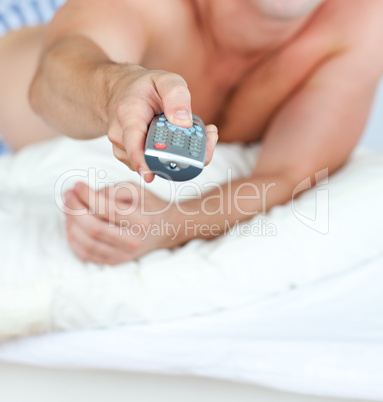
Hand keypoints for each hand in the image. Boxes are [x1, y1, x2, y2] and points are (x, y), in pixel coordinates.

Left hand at [64, 181, 177, 264]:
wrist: (166, 228)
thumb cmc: (149, 206)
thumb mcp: (137, 190)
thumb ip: (112, 190)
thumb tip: (85, 195)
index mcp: (142, 221)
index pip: (108, 209)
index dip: (87, 196)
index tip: (77, 185)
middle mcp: (134, 241)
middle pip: (94, 228)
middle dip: (75, 209)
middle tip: (68, 195)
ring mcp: (124, 254)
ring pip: (87, 243)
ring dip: (71, 223)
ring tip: (68, 208)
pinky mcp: (115, 261)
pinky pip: (86, 254)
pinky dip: (73, 239)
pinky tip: (72, 225)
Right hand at [106, 66, 217, 182]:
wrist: (123, 92)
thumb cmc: (145, 88)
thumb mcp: (164, 79)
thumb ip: (176, 94)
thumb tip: (184, 122)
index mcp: (128, 115)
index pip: (132, 142)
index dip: (141, 161)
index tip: (149, 175)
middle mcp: (121, 136)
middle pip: (150, 158)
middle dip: (180, 155)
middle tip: (209, 137)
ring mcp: (125, 150)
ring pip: (154, 164)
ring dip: (179, 154)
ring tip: (195, 133)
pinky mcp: (133, 159)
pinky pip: (154, 164)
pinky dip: (170, 156)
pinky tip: (180, 141)